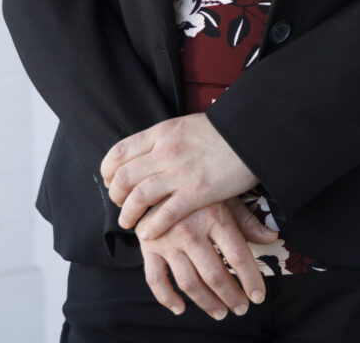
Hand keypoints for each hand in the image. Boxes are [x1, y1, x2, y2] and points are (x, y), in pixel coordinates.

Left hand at [100, 112, 257, 235]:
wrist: (252, 133)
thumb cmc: (222, 131)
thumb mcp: (186, 125)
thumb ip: (164, 139)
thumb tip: (146, 153)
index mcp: (161, 133)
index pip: (119, 153)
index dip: (108, 172)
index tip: (111, 182)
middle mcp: (165, 151)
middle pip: (122, 177)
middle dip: (115, 196)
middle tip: (121, 204)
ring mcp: (179, 173)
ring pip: (137, 198)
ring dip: (128, 215)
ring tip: (130, 223)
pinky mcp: (196, 193)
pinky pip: (163, 215)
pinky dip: (151, 227)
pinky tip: (149, 233)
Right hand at [139, 197, 277, 319]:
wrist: (159, 174)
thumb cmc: (199, 186)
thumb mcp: (225, 195)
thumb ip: (247, 220)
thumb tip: (272, 239)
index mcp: (214, 215)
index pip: (238, 256)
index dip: (251, 280)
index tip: (258, 296)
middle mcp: (190, 229)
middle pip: (215, 274)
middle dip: (231, 296)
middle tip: (241, 308)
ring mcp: (167, 240)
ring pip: (189, 283)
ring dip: (206, 303)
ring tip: (220, 312)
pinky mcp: (148, 246)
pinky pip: (155, 280)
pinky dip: (167, 298)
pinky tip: (180, 308)